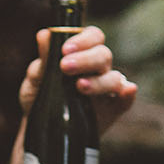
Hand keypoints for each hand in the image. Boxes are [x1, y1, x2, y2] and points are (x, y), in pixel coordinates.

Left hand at [20, 24, 138, 133]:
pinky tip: (127, 92)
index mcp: (82, 53)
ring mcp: (106, 90)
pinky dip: (127, 95)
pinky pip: (125, 101)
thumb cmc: (40, 96)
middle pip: (103, 55)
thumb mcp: (36, 78)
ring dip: (100, 81)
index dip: (83, 40)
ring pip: (114, 78)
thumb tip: (44, 35)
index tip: (65, 49)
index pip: (92, 37)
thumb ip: (43, 58)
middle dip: (86, 59)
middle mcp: (97, 68)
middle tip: (65, 67)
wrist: (42, 128)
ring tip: (79, 87)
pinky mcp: (111, 110)